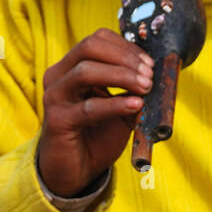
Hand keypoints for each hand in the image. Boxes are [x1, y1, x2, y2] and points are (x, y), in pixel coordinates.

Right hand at [38, 28, 151, 195]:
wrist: (77, 170)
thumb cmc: (97, 136)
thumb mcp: (121, 109)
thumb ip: (133, 91)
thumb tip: (156, 76)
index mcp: (72, 67)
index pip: (98, 40)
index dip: (126, 47)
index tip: (150, 64)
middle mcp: (59, 76)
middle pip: (90, 47)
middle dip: (125, 58)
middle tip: (149, 75)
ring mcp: (55, 96)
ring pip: (86, 71)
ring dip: (122, 76)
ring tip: (145, 87)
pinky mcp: (57, 120)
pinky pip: (89, 107)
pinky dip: (115, 104)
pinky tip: (135, 104)